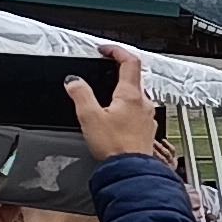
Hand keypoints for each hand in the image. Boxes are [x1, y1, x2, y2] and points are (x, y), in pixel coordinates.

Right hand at [74, 46, 162, 166]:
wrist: (131, 171)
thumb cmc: (115, 147)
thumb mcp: (89, 116)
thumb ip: (80, 94)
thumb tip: (74, 81)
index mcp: (131, 95)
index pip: (130, 62)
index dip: (117, 51)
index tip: (105, 50)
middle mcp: (144, 104)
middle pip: (134, 78)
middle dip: (118, 71)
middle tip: (104, 69)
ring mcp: (147, 117)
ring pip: (136, 95)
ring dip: (122, 90)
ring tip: (107, 93)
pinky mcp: (146, 129)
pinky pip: (137, 111)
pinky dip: (126, 107)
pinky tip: (116, 116)